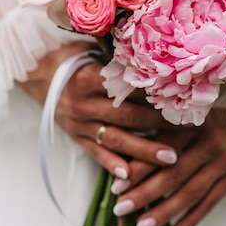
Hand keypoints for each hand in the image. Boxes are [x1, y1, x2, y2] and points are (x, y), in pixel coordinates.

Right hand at [16, 42, 179, 178]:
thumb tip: (155, 51)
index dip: (155, 93)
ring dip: (144, 150)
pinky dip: (113, 165)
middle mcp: (83, 103)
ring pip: (116, 140)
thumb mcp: (91, 48)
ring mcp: (79, 123)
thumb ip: (117, 55)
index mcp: (88, 78)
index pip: (127, 87)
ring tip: (171, 158)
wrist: (38, 75)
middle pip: (127, 116)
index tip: (181, 96)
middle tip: (188, 129)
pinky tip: (130, 176)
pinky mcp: (76, 137)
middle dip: (159, 124)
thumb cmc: (72, 58)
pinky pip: (96, 154)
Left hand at [112, 108, 225, 225]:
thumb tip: (116, 156)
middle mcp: (210, 139)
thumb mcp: (175, 113)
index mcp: (192, 120)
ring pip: (191, 192)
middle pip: (174, 173)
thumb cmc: (193, 116)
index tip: (116, 187)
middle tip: (121, 210)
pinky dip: (191, 220)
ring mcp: (225, 159)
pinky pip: (210, 202)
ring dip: (164, 212)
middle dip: (145, 194)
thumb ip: (150, 127)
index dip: (138, 168)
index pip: (160, 149)